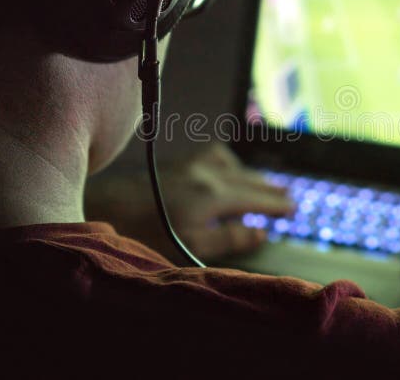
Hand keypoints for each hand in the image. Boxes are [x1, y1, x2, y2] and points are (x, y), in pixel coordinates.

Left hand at [159, 143, 293, 260]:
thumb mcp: (191, 245)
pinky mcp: (176, 162)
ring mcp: (191, 164)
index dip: (275, 205)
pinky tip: (225, 169)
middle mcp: (206, 174)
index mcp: (213, 196)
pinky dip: (227, 162)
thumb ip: (229, 239)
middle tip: (287, 197)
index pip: (254, 200)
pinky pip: (212, 154)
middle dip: (269, 189)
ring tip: (261, 185)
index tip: (292, 209)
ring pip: (232, 164)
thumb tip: (259, 234)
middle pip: (247, 180)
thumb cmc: (147, 233)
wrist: (107, 206)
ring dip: (249, 174)